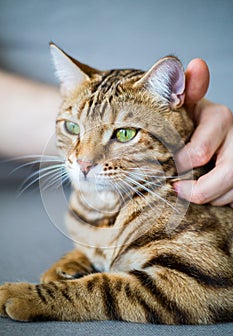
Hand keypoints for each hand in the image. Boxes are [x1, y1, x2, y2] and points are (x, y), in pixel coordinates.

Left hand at [174, 59, 232, 207]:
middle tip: (178, 191)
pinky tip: (208, 195)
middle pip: (227, 174)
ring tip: (190, 192)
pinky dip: (221, 201)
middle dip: (200, 190)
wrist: (206, 130)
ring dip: (210, 197)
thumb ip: (187, 90)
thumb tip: (198, 64)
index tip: (169, 174)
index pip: (200, 151)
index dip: (182, 167)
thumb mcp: (185, 105)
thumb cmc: (189, 120)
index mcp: (219, 118)